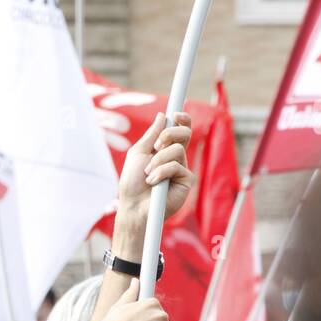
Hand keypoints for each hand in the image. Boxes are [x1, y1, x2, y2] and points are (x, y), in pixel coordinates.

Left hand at [117, 112, 194, 229]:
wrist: (134, 206)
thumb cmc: (133, 182)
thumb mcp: (138, 153)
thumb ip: (151, 135)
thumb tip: (162, 115)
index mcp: (164, 149)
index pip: (179, 130)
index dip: (182, 119)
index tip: (176, 114)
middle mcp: (176, 157)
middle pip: (185, 134)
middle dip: (169, 134)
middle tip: (155, 146)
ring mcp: (182, 169)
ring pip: (177, 150)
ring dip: (158, 160)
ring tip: (148, 174)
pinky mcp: (186, 181)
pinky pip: (177, 166)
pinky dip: (161, 172)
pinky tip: (153, 182)